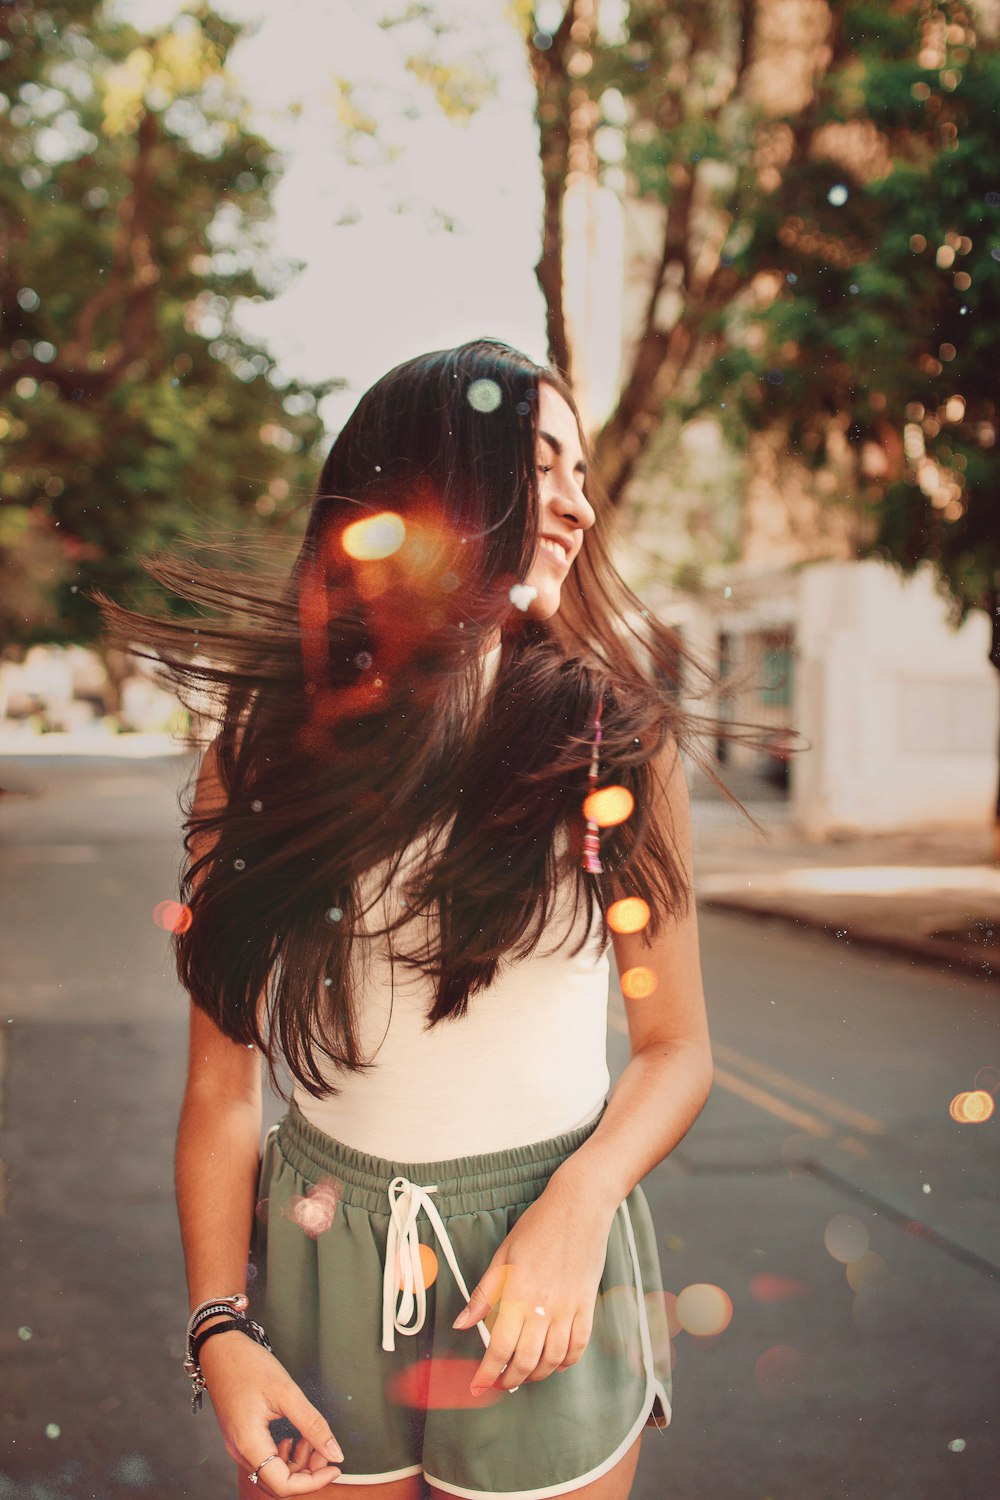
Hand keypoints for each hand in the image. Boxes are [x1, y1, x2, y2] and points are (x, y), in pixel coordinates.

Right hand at [199, 1333, 343, 1494]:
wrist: (220, 1348)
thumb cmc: (248, 1365)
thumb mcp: (286, 1392)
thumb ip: (312, 1424)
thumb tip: (334, 1452)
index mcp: (249, 1444)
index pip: (283, 1484)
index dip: (312, 1481)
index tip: (334, 1466)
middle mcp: (241, 1451)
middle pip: (278, 1481)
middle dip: (306, 1471)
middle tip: (325, 1448)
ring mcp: (239, 1445)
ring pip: (273, 1471)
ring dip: (297, 1461)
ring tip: (310, 1437)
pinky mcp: (241, 1437)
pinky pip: (265, 1458)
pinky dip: (285, 1452)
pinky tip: (295, 1435)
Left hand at [452, 1180, 615, 1396]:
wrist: (579, 1206)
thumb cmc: (537, 1227)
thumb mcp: (503, 1255)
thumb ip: (484, 1294)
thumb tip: (461, 1323)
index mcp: (518, 1294)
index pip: (499, 1348)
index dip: (487, 1374)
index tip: (478, 1387)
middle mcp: (544, 1307)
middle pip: (526, 1361)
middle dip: (509, 1380)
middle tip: (499, 1384)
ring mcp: (569, 1308)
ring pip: (553, 1360)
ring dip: (536, 1375)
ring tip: (523, 1375)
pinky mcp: (587, 1305)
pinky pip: (579, 1346)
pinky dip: (566, 1361)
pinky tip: (555, 1362)